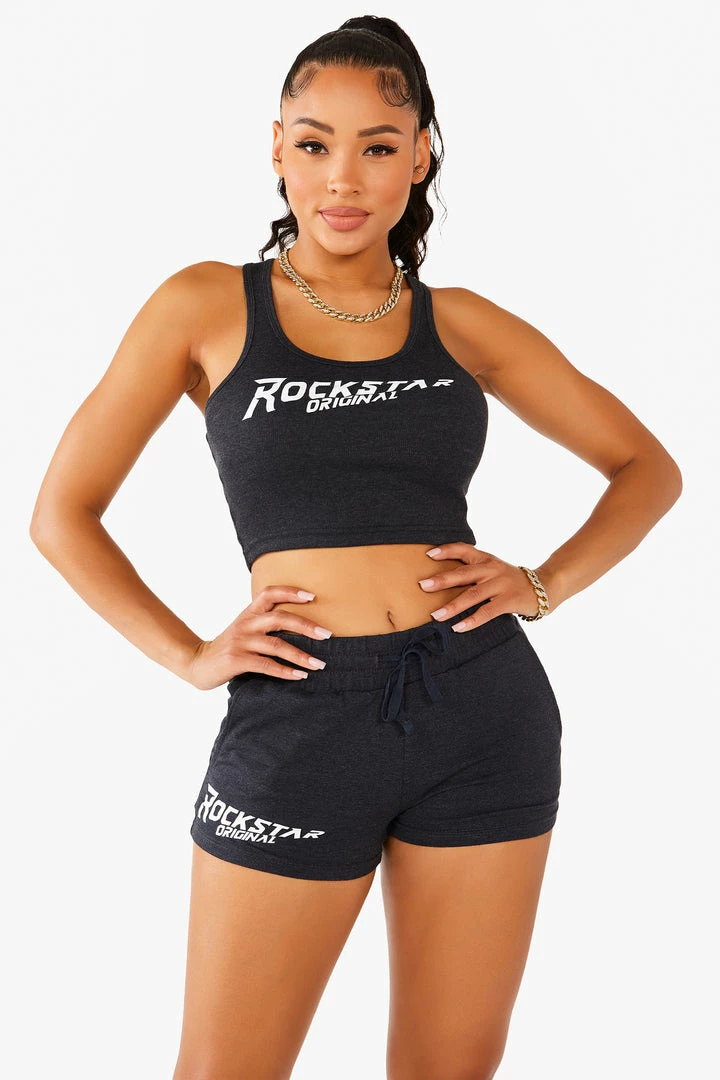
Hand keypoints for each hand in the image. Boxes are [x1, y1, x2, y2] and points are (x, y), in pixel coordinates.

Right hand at [184, 586, 334, 689]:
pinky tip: (300, 676)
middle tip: (328, 635)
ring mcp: (240, 641)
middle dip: (306, 626)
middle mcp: (246, 624)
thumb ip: (265, 624)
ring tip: (319, 664)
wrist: (197, 663)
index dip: (291, 592)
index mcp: (249, 613)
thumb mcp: (245, 629)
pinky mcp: (236, 660)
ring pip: (277, 645)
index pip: (270, 593)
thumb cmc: (229, 647)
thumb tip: (302, 627)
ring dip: (301, 655)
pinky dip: (285, 671)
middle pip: (280, 618)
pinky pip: (266, 665)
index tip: (313, 596)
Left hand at [417, 543, 544, 631]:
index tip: (428, 554)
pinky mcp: (508, 601)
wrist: (542, 587)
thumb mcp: (492, 569)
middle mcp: (492, 570)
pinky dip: (471, 620)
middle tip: (423, 585)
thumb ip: (473, 571)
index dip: (447, 551)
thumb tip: (440, 580)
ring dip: (452, 606)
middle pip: (464, 573)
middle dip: (442, 580)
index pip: (464, 549)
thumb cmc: (509, 580)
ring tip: (435, 615)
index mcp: (486, 559)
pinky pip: (486, 612)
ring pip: (473, 595)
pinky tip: (458, 627)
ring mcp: (501, 585)